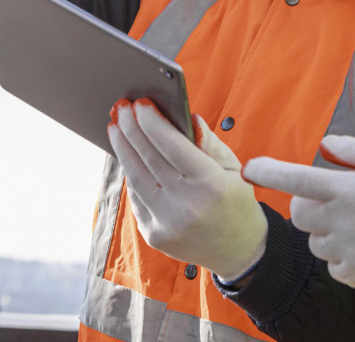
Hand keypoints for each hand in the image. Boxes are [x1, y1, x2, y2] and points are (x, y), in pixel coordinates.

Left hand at [108, 99, 266, 281]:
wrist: (238, 251)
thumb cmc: (235, 202)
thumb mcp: (233, 168)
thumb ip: (209, 142)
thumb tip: (186, 118)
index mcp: (211, 185)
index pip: (172, 146)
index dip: (153, 123)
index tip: (141, 104)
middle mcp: (187, 206)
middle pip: (149, 159)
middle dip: (131, 129)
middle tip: (121, 108)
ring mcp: (168, 223)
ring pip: (136, 177)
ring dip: (122, 149)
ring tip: (116, 128)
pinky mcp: (154, 235)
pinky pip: (136, 197)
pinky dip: (130, 173)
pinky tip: (127, 155)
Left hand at [242, 135, 354, 291]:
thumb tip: (327, 145)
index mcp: (345, 188)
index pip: (294, 177)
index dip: (268, 171)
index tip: (250, 168)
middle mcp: (340, 221)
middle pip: (300, 214)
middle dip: (307, 204)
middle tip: (331, 198)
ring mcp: (349, 250)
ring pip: (316, 243)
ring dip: (325, 232)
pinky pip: (336, 267)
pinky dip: (342, 258)